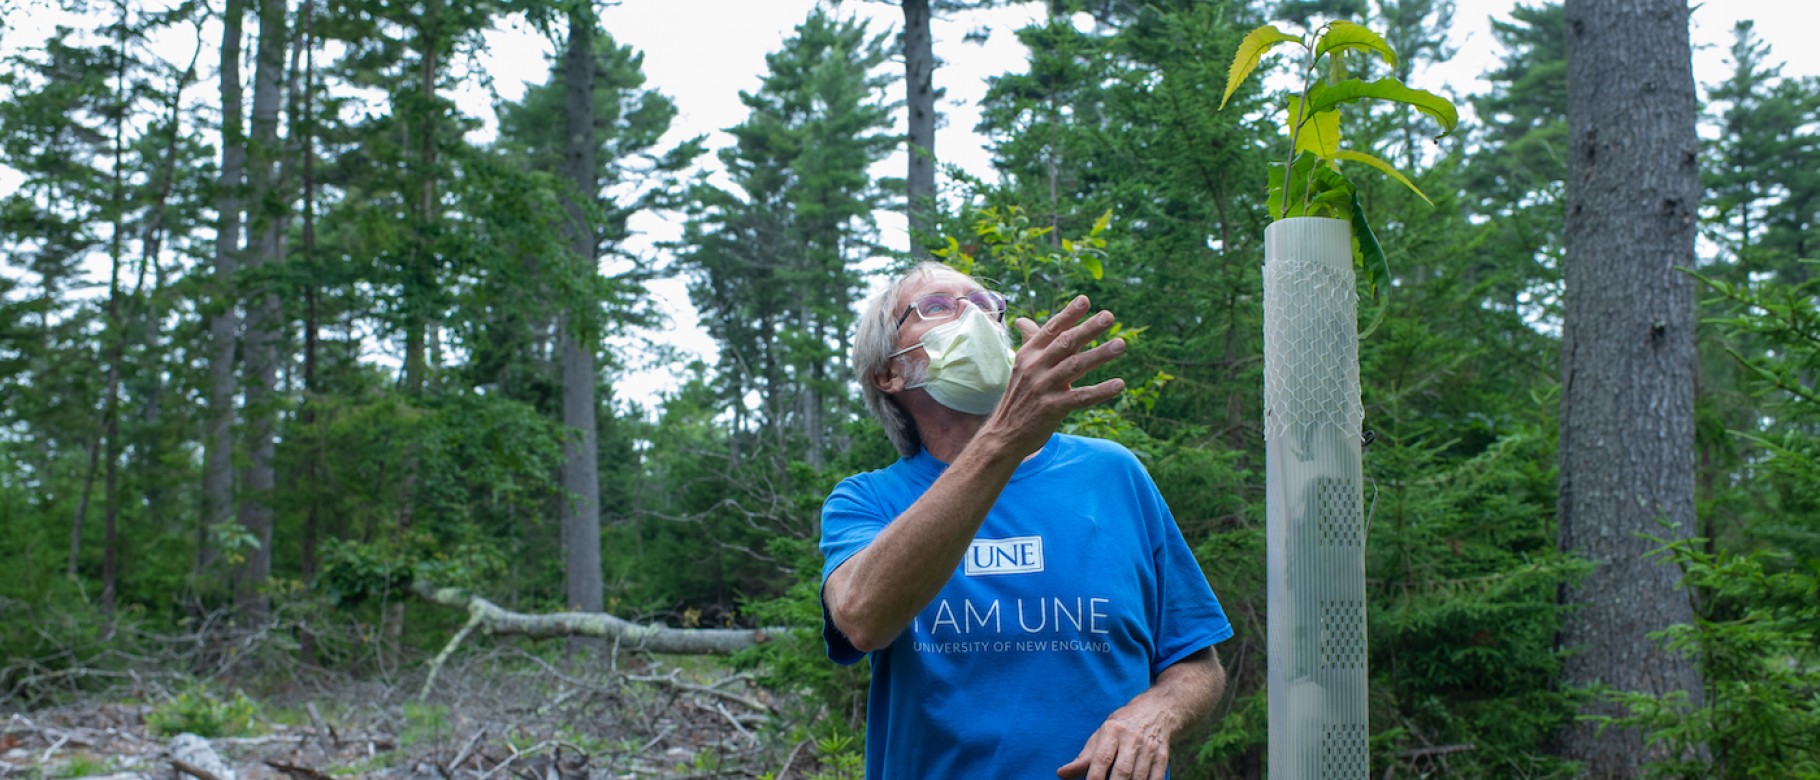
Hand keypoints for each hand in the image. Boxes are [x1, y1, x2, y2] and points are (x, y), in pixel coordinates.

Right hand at [984, 295, 1125, 457]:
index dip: (1069, 314)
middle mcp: (1035, 367)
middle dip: (1088, 328)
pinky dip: (1101, 391)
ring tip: (1121, 344)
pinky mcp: (1052, 408)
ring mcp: (1043, 387)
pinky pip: (1081, 397)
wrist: (1004, 433)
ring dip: (1100, 354)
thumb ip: (1031, 343)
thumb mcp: (1022, 367)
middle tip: (1109, 316)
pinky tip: (1119, 384)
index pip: (1051, 329)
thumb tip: (1022, 320)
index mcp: (1029, 354)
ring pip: (1076, 366)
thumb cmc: (1019, 397)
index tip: (1086, 300)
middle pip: (1065, 343)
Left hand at [1056, 705, 1170, 779]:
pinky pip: (1156, 778)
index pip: (1101, 758)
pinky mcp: (1163, 756)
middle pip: (1122, 771)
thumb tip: (1061, 774)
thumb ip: (1084, 757)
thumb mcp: (1101, 734)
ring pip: (1139, 777)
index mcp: (1112, 731)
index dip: (1094, 777)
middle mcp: (1132, 738)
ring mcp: (1149, 747)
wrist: (1157, 710)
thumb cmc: (1122, 725)